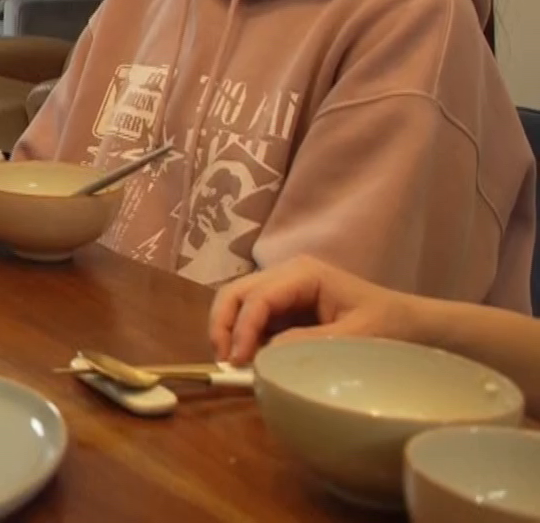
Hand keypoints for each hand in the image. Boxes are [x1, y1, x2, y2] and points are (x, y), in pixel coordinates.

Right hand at [208, 255, 425, 365]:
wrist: (416, 326)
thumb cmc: (392, 326)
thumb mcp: (357, 337)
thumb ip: (310, 343)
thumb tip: (265, 354)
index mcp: (303, 274)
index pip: (257, 296)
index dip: (242, 328)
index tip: (238, 362)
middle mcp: (286, 275)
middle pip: (235, 292)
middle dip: (222, 325)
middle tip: (225, 362)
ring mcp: (283, 291)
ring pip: (236, 303)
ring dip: (229, 331)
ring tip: (234, 364)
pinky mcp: (285, 309)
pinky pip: (252, 319)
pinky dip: (243, 337)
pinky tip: (249, 359)